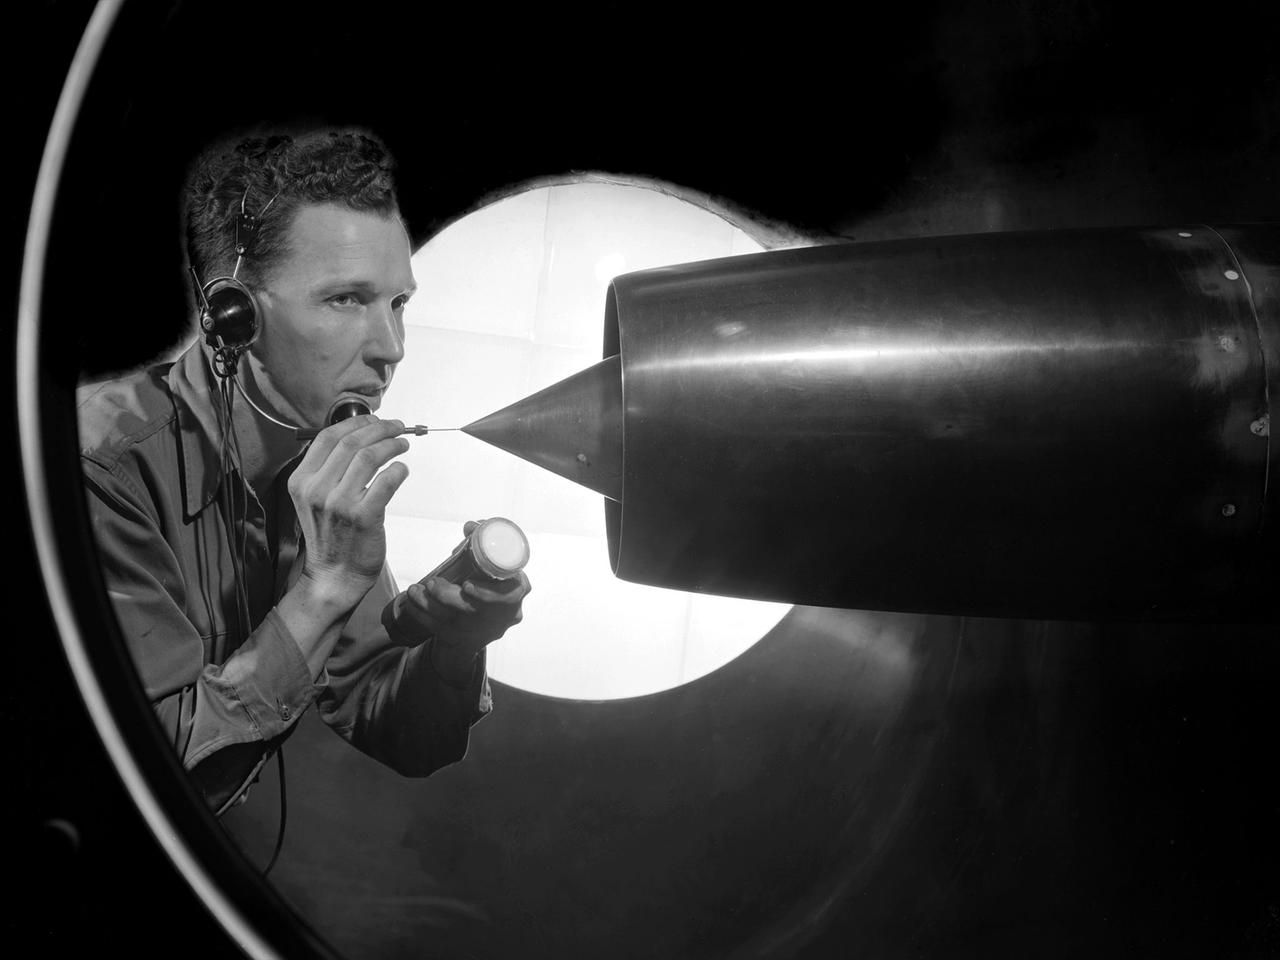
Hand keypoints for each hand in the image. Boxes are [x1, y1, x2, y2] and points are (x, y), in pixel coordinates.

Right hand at [287, 415, 410, 612]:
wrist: (334, 576)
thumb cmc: (331, 536)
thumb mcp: (315, 499)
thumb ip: (329, 470)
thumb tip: (361, 437)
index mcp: (301, 481)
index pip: (327, 437)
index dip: (355, 423)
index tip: (374, 420)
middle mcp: (316, 489)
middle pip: (351, 442)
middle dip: (379, 428)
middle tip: (397, 428)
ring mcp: (339, 503)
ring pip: (369, 456)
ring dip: (392, 445)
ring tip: (402, 445)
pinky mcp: (363, 516)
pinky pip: (386, 481)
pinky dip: (398, 470)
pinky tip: (402, 470)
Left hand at [399, 521, 531, 659]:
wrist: (484, 624)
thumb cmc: (492, 584)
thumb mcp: (495, 566)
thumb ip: (484, 544)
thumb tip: (471, 526)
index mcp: (515, 592)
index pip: (508, 596)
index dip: (488, 593)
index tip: (466, 585)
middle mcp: (502, 616)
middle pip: (475, 612)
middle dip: (450, 598)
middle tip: (431, 584)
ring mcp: (482, 631)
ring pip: (454, 621)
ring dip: (429, 604)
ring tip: (414, 590)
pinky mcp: (462, 640)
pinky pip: (438, 629)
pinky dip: (422, 614)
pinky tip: (412, 602)